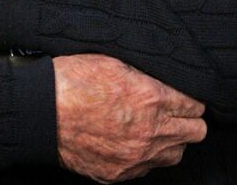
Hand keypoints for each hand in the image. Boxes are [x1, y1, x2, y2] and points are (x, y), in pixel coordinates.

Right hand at [53, 54, 206, 182]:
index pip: (195, 106)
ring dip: (170, 141)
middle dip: (188, 120)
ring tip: (154, 129)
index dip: (190, 100)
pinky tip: (131, 142)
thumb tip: (166, 81)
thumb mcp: (115, 62)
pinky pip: (146, 169)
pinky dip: (145, 157)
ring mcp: (135, 157)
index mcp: (151, 99)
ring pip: (175, 155)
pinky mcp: (118, 173)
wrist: (41, 112)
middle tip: (174, 113)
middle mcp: (149, 133)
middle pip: (195, 133)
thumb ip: (147, 75)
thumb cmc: (73, 81)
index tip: (183, 98)